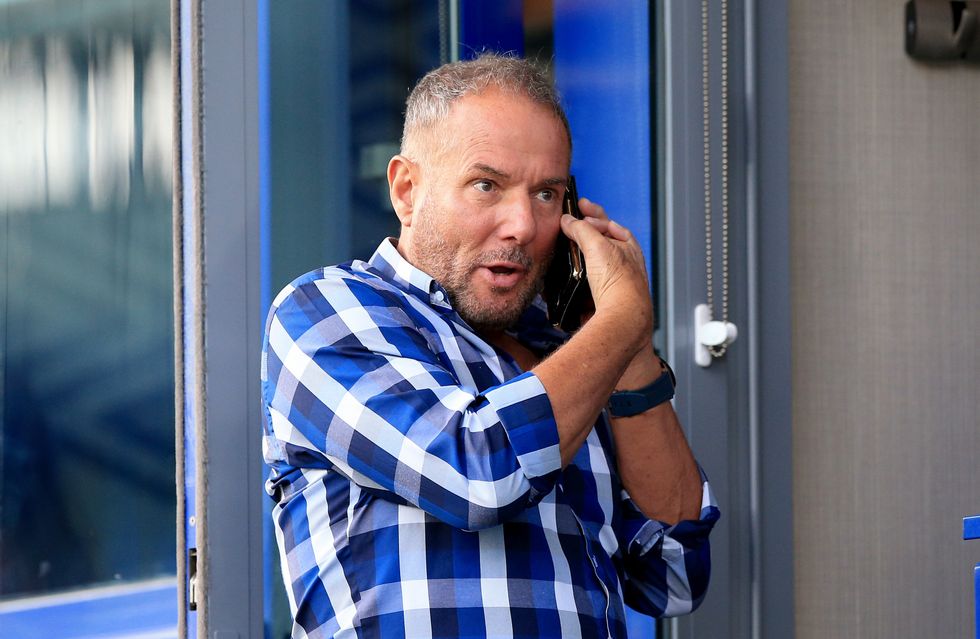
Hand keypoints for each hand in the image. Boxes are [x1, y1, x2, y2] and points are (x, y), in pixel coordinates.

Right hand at [559, 199, 653, 353]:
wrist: (621, 316)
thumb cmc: (618, 282)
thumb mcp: (597, 244)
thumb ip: (581, 229)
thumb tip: (569, 221)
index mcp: (629, 246)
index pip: (609, 224)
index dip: (593, 215)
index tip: (579, 207)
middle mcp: (623, 263)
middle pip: (601, 241)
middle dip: (585, 232)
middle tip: (570, 223)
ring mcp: (613, 280)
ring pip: (593, 261)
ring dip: (579, 254)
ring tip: (565, 247)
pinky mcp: (602, 296)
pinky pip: (586, 281)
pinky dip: (576, 275)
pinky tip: (567, 274)